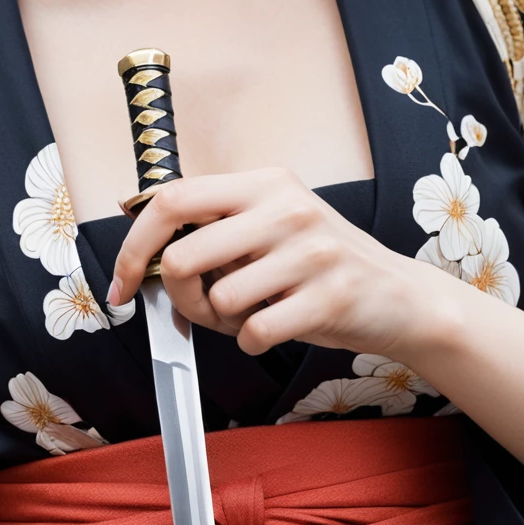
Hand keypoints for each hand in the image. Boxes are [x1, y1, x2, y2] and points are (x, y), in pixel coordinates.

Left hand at [110, 167, 436, 358]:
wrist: (400, 297)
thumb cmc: (322, 265)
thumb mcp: (272, 225)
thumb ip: (216, 226)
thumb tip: (140, 236)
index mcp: (265, 182)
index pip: (174, 198)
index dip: (136, 244)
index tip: (123, 281)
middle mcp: (286, 207)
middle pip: (186, 255)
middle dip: (180, 296)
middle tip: (201, 308)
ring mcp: (311, 250)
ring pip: (219, 299)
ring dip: (223, 322)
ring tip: (255, 311)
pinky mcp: (329, 295)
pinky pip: (254, 332)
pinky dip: (252, 341)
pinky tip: (276, 327)